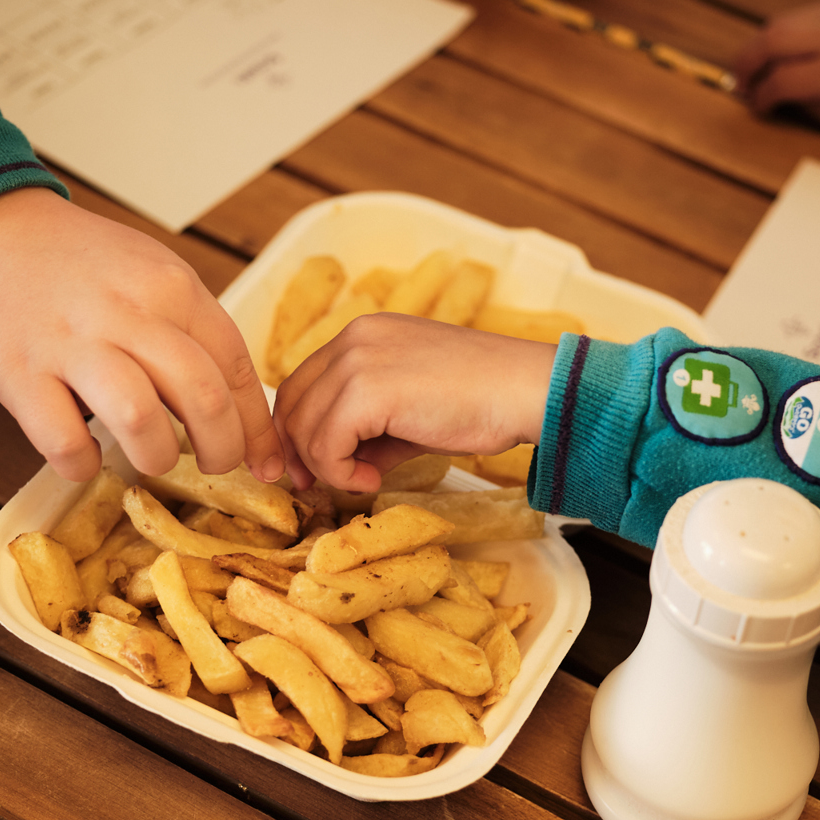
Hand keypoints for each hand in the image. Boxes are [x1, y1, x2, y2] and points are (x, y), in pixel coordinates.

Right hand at [0, 187, 280, 484]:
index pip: (235, 366)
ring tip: (151, 456)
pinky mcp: (20, 374)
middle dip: (222, 449)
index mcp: (171, 287)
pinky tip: (86, 456)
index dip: (258, 427)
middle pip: (202, 396)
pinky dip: (84, 465)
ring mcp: (71, 343)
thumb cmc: (88, 270)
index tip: (267, 463)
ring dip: (157, 456)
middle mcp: (127, 311)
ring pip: (140, 420)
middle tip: (213, 464)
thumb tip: (248, 415)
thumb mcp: (156, 277)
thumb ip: (198, 335)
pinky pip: (66, 442)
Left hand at [273, 313, 556, 491]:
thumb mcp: (412, 412)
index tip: (312, 469)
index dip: (299, 431)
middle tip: (321, 485)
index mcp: (364, 335)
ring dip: (326, 466)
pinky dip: (339, 472)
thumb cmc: (483, 402)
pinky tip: (372, 480)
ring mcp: (358, 360)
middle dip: (299, 452)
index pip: (303, 383)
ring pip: (303, 427)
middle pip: (291, 403)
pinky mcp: (367, 390)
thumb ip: (369, 432)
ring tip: (366, 480)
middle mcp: (354, 339)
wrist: (528, 391)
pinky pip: (325, 444)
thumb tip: (339, 468)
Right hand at [731, 0, 819, 138]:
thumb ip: (812, 110)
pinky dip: (790, 31)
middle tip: (738, 80)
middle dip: (745, 61)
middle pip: (770, 38)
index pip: (779, 80)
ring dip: (764, 43)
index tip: (754, 106)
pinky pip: (806, 13)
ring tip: (759, 66)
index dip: (758, 97)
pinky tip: (789, 51)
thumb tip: (777, 98)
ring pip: (783, 20)